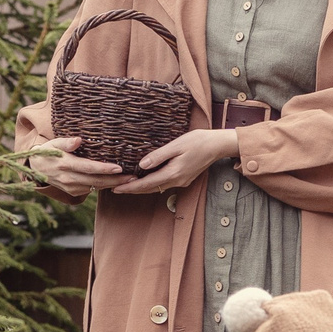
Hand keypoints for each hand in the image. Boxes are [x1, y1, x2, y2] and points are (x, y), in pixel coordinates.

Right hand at [27, 136, 127, 195]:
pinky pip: (92, 189)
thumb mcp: (54, 143)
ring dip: (114, 184)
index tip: (119, 168)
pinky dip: (105, 186)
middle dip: (116, 180)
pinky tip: (118, 182)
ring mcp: (71, 187)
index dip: (104, 169)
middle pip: (96, 180)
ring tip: (131, 180)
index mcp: (65, 165)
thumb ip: (66, 142)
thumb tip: (78, 140)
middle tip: (134, 177)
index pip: (88, 167)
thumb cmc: (48, 151)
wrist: (36, 169)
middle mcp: (68, 179)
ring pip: (96, 187)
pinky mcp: (73, 192)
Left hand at [111, 128, 240, 194]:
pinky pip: (164, 184)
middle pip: (150, 189)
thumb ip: (158, 156)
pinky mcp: (184, 178)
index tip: (116, 188)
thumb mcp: (176, 145)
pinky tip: (146, 179)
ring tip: (127, 186)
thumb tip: (141, 165)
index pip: (146, 184)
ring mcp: (181, 181)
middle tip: (116, 189)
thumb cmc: (197, 141)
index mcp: (173, 173)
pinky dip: (152, 183)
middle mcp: (177, 181)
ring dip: (142, 188)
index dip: (130, 187)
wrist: (217, 145)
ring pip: (157, 187)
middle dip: (133, 190)